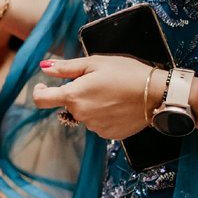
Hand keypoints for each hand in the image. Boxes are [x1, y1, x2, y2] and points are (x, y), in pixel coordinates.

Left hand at [33, 55, 161, 139]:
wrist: (157, 94)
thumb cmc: (127, 73)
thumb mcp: (95, 63)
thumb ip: (66, 68)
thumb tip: (44, 67)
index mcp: (73, 96)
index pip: (41, 99)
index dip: (39, 91)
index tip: (43, 85)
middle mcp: (80, 115)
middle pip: (68, 105)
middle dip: (76, 94)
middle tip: (97, 82)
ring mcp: (94, 127)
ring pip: (84, 114)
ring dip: (91, 105)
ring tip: (112, 93)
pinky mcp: (108, 134)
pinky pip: (98, 124)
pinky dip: (103, 115)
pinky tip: (118, 105)